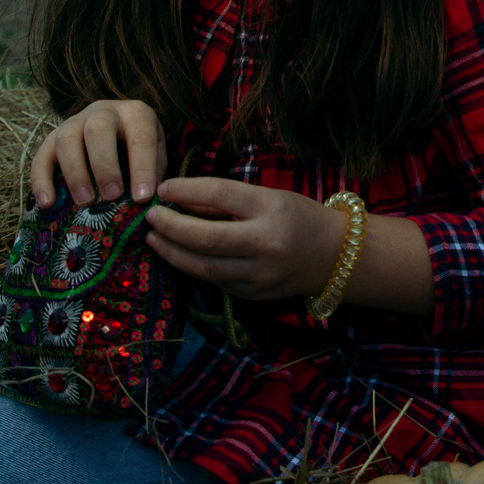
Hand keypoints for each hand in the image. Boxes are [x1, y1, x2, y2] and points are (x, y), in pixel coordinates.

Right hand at [31, 99, 165, 206]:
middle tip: (111, 196)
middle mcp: (103, 112)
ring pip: (66, 139)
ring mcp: (74, 122)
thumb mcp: (155, 154)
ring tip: (85, 202)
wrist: (115, 129)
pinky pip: (41, 156)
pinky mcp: (52, 138)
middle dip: (104, 166)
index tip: (142, 197)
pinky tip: (48, 203)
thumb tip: (145, 199)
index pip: (140, 137)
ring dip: (75, 173)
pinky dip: (41, 180)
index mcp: (135, 114)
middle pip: (98, 131)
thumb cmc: (139, 147)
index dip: (142, 168)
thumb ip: (154, 172)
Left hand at [146, 176, 344, 303]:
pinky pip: (212, 280)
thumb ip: (225, 202)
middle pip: (204, 237)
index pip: (218, 195)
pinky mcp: (251, 294)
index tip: (163, 189)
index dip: (185, 190)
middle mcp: (265, 244)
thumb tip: (178, 200)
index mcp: (271, 209)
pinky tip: (177, 254)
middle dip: (169, 227)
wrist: (333, 256)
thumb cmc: (298, 217)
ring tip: (154, 239)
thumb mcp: (267, 197)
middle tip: (151, 217)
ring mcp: (258, 275)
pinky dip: (190, 266)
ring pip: (201, 266)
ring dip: (171, 252)